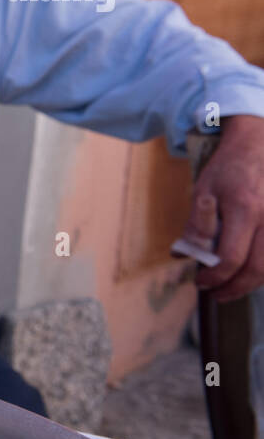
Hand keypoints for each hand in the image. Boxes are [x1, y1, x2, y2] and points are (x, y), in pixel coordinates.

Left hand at [179, 114, 263, 300]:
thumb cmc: (229, 167)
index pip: (231, 257)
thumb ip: (196, 224)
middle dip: (234, 288)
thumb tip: (183, 255)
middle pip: (258, 269)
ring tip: (231, 288)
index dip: (214, 277)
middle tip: (216, 295)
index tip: (201, 282)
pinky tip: (250, 273)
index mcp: (244, 209)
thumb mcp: (204, 190)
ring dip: (252, 283)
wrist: (259, 144)